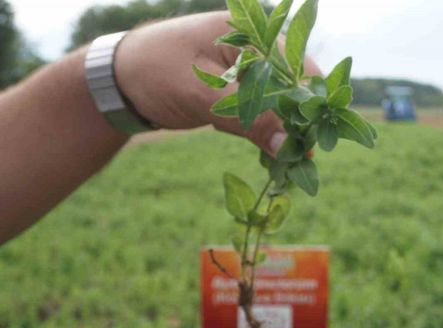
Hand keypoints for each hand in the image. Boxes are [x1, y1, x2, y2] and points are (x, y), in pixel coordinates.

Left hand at [115, 11, 320, 155]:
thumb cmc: (154, 71)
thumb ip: (246, 118)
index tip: (308, 145)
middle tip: (297, 160)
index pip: (300, 72)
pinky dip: (268, 133)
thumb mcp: (199, 94)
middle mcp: (259, 50)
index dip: (309, 109)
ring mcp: (251, 71)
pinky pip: (265, 113)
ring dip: (285, 132)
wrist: (119, 79)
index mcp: (253, 36)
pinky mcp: (242, 91)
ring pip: (283, 105)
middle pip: (297, 90)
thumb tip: (287, 146)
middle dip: (298, 125)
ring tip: (286, 162)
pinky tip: (269, 154)